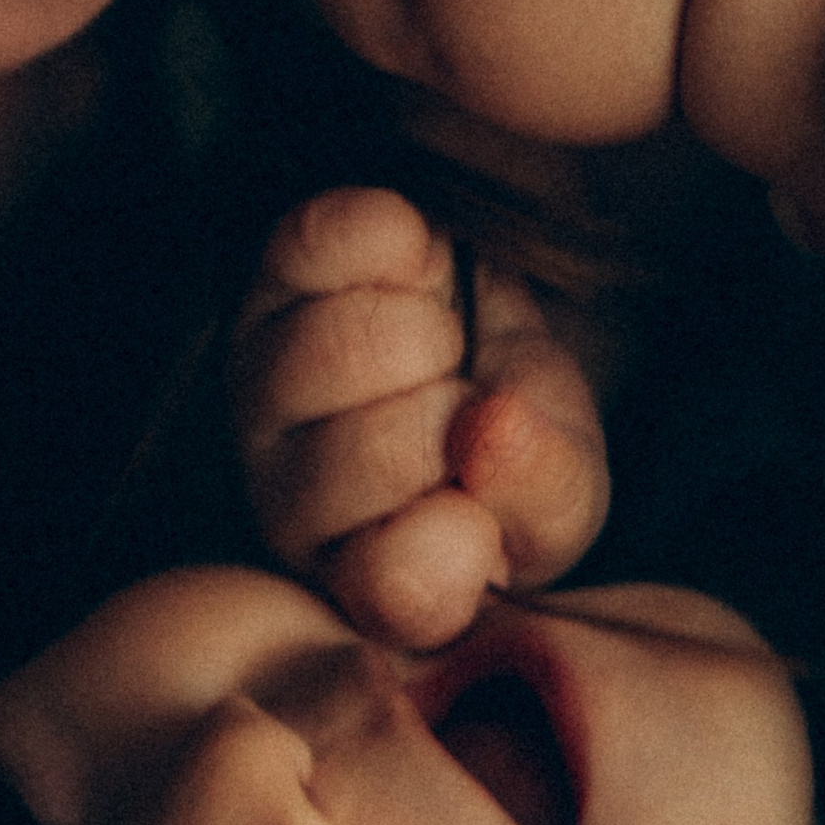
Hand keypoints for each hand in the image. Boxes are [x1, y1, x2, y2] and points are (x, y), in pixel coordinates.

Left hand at [234, 187, 610, 649]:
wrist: (487, 343)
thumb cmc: (523, 447)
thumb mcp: (564, 490)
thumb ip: (541, 487)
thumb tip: (491, 428)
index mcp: (372, 587)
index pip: (398, 586)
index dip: (462, 531)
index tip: (484, 505)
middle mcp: (289, 507)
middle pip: (378, 451)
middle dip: (457, 410)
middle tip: (467, 405)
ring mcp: (260, 396)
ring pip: (340, 348)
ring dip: (426, 327)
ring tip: (442, 345)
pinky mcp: (259, 292)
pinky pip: (317, 244)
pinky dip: (396, 237)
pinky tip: (418, 267)